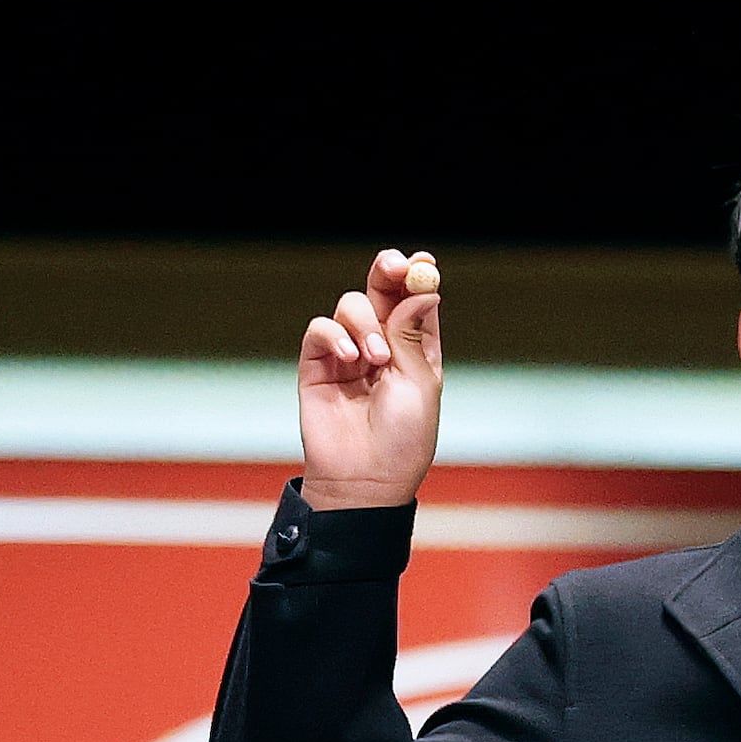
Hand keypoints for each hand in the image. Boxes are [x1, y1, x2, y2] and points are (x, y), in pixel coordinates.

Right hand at [296, 244, 446, 511]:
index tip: (423, 263)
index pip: (416, 303)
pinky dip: (333, 334)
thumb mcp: (419, 385)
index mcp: (416, 351)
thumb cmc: (403, 439)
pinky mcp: (317, 364)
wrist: (364, 478)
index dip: (418, 279)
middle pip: (382, 293)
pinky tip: (350, 357)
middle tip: (394, 266)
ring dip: (364, 323)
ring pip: (351, 306)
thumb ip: (411, 335)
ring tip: (376, 359)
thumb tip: (421, 290)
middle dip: (387, 272)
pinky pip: (320, 329)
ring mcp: (348, 353)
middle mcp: (383, 346)